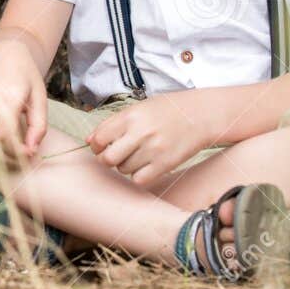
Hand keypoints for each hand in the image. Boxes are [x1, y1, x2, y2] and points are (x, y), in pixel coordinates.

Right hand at [0, 33, 47, 166]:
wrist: (3, 51)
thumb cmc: (25, 75)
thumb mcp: (40, 97)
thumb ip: (39, 125)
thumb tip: (31, 150)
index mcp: (9, 95)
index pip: (7, 135)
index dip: (17, 153)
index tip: (28, 156)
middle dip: (5, 158)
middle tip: (19, 161)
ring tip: (3, 160)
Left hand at [86, 95, 208, 185]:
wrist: (200, 115)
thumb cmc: (166, 110)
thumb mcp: (138, 109)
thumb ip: (112, 123)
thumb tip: (89, 140)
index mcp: (130, 116)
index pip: (99, 138)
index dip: (96, 145)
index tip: (102, 146)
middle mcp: (140, 133)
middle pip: (108, 159)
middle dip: (107, 159)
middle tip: (115, 154)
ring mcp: (153, 150)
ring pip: (123, 170)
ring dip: (125, 166)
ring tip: (137, 155)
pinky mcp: (165, 164)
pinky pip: (140, 179)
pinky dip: (138, 175)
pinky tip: (145, 165)